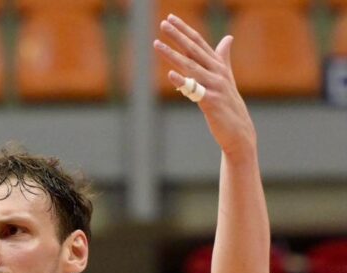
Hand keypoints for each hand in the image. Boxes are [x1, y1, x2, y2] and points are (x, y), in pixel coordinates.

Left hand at [154, 15, 255, 160]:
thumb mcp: (226, 78)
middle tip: (163, 23)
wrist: (239, 131)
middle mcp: (217, 73)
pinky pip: (194, 90)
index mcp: (217, 66)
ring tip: (157, 44)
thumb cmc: (229, 104)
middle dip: (178, 36)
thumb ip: (223, 57)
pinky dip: (183, 82)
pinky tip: (170, 74)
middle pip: (194, 50)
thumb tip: (228, 38)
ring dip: (173, 55)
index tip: (170, 18)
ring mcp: (215, 87)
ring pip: (190, 67)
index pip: (199, 43)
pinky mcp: (211, 102)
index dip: (185, 30)